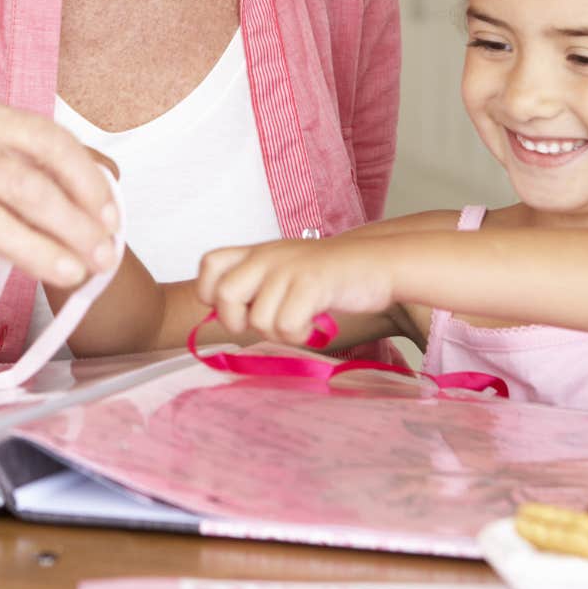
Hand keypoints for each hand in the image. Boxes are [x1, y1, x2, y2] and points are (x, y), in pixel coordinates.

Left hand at [195, 238, 396, 345]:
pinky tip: (314, 326)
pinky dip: (299, 336)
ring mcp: (289, 268)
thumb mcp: (285, 272)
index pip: (209, 264)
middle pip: (224, 295)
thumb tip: (228, 319)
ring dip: (278, 333)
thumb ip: (256, 288)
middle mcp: (268, 256)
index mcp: (257, 252)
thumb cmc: (329, 277)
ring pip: (258, 320)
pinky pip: (287, 326)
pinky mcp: (312, 283)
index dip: (211, 293)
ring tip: (300, 322)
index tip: (237, 307)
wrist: (378, 263)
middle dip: (238, 321)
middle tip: (266, 323)